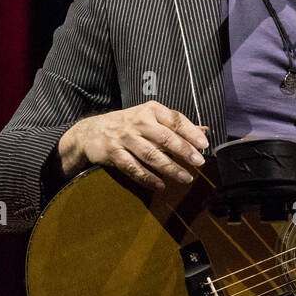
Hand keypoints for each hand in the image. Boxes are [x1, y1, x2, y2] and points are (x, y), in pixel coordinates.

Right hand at [59, 101, 208, 189]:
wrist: (90, 131)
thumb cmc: (128, 125)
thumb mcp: (151, 118)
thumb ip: (176, 125)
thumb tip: (205, 130)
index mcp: (151, 110)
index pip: (175, 119)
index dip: (191, 132)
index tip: (204, 145)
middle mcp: (138, 122)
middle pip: (165, 137)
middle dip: (184, 150)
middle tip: (199, 162)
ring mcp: (124, 138)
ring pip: (151, 154)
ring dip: (169, 168)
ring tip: (185, 178)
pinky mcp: (113, 153)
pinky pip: (132, 167)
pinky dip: (147, 177)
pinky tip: (160, 185)